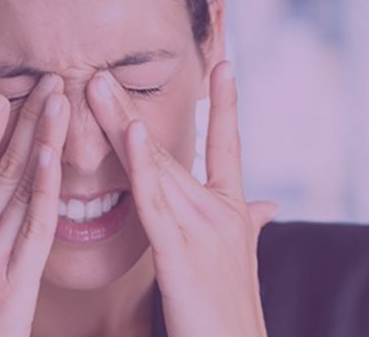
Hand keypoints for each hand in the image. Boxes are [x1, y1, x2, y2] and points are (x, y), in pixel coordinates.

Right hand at [0, 74, 70, 336]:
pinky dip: (43, 190)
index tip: (4, 98)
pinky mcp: (14, 279)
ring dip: (41, 141)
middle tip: (47, 82)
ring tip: (59, 102)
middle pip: (0, 167)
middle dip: (26, 122)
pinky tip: (52, 158)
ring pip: (19, 187)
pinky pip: (33, 227)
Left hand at [86, 61, 276, 336]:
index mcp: (228, 209)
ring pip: (154, 165)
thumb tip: (271, 204)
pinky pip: (154, 202)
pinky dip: (143, 166)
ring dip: (122, 123)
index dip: (225, 104)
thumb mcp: (241, 254)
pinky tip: (132, 133)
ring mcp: (199, 228)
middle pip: (168, 147)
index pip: (227, 144)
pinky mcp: (179, 252)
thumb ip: (251, 221)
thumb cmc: (229, 306)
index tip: (222, 62)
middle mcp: (217, 210)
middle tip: (102, 69)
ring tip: (97, 84)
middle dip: (131, 107)